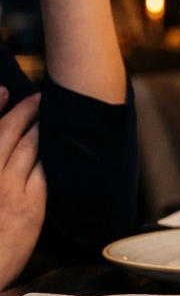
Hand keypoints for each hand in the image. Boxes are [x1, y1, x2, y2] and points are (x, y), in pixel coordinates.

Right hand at [0, 89, 44, 289]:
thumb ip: (0, 165)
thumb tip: (8, 149)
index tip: (4, 90)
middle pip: (7, 133)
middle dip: (23, 111)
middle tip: (37, 97)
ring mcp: (8, 189)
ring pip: (28, 148)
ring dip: (40, 127)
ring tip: (47, 113)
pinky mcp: (30, 204)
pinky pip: (43, 170)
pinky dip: (49, 153)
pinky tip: (57, 145)